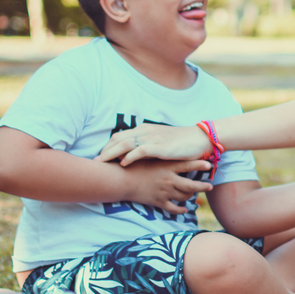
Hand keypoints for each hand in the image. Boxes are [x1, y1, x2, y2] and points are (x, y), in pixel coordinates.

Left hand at [97, 123, 211, 164]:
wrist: (200, 139)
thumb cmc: (181, 143)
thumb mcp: (160, 142)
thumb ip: (146, 146)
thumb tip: (132, 156)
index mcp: (144, 129)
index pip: (120, 136)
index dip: (108, 146)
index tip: (100, 157)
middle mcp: (145, 131)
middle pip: (118, 139)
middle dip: (105, 150)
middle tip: (95, 162)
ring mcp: (152, 138)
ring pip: (125, 144)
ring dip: (111, 153)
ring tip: (102, 163)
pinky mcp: (159, 147)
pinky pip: (139, 151)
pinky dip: (129, 157)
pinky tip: (123, 164)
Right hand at [122, 158, 213, 214]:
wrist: (121, 180)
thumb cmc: (132, 164)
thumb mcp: (147, 155)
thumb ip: (158, 153)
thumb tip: (166, 147)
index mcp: (166, 166)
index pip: (188, 164)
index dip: (199, 165)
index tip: (209, 165)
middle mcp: (168, 180)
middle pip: (191, 185)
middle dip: (203, 186)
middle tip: (210, 186)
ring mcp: (164, 192)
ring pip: (184, 196)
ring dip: (191, 197)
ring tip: (196, 195)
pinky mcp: (158, 202)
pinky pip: (173, 208)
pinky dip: (180, 210)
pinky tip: (184, 209)